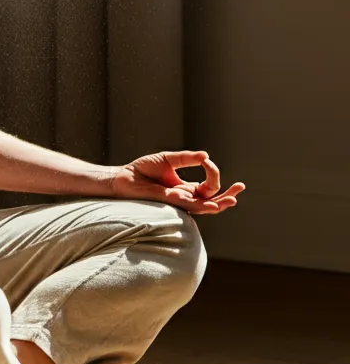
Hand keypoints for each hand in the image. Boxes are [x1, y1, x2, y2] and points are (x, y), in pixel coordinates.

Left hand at [107, 150, 245, 214]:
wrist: (123, 176)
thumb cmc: (143, 169)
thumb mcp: (168, 159)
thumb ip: (186, 158)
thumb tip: (205, 155)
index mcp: (187, 188)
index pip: (209, 186)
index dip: (213, 173)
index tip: (207, 161)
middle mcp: (185, 197)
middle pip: (212, 201)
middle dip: (227, 196)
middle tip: (239, 188)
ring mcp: (177, 202)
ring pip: (202, 208)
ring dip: (218, 204)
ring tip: (231, 201)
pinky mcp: (166, 203)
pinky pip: (185, 205)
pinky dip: (196, 202)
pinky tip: (207, 202)